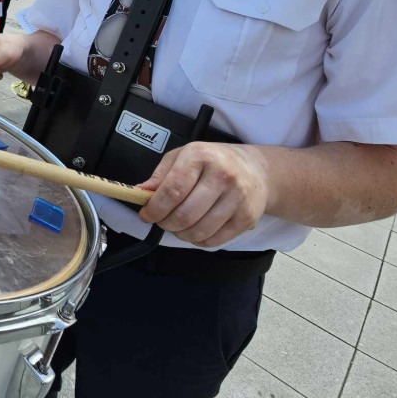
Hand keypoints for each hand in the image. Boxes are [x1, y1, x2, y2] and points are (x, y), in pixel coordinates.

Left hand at [136, 142, 269, 247]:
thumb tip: (140, 192)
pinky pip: (215, 241)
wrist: (255, 169)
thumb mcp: (182, 156)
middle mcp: (222, 176)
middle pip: (185, 214)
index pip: (172, 190)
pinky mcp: (247, 217)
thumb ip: (160, 175)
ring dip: (181, 234)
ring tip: (178, 226)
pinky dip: (198, 241)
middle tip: (161, 221)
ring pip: (199, 231)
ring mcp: (237, 198)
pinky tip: (195, 230)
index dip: (155, 208)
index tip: (146, 215)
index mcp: (200, 156)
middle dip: (166, 224)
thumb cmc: (212, 162)